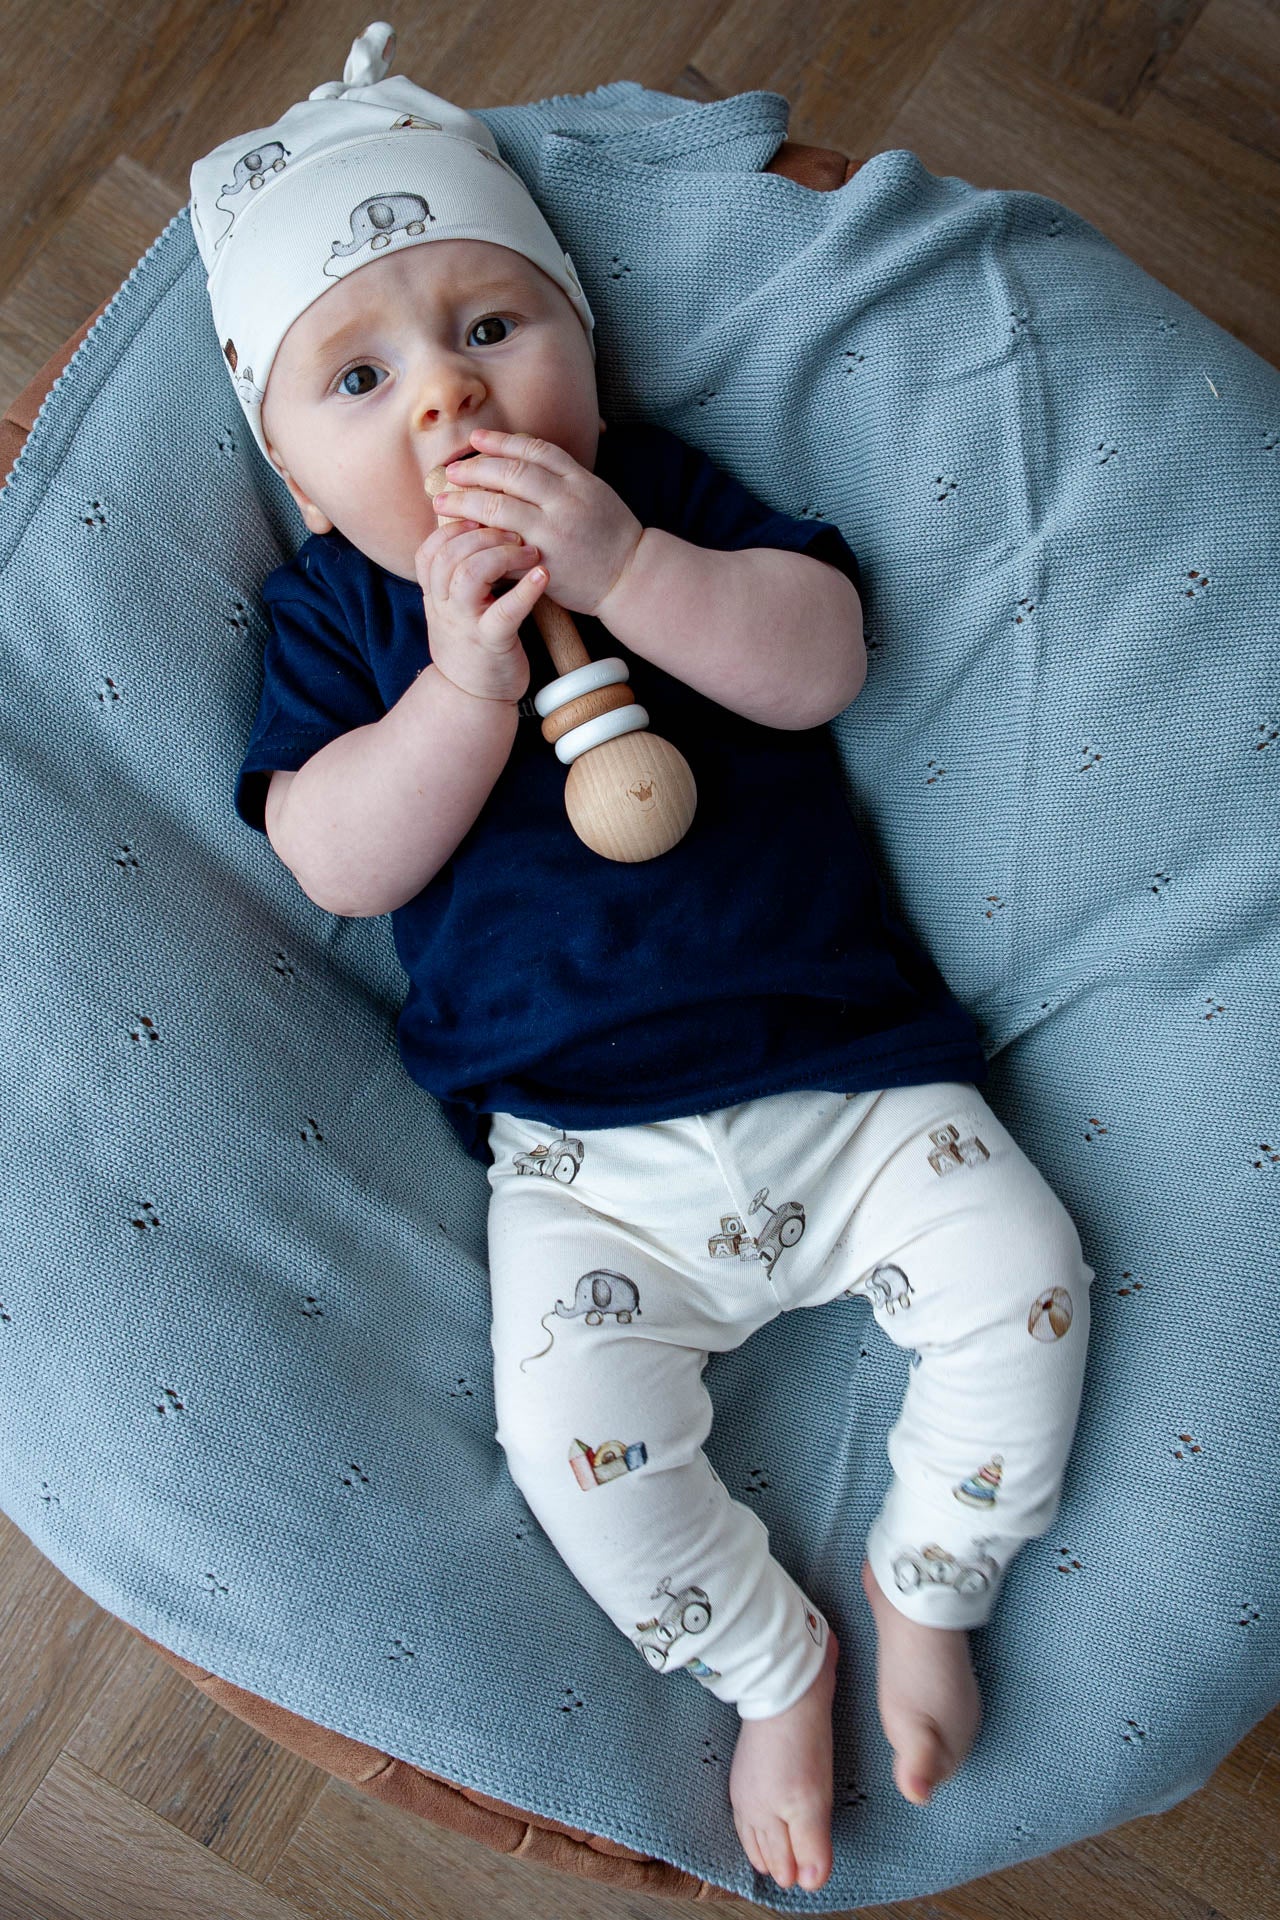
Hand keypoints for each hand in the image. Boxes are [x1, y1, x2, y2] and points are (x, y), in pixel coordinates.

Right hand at [414, 512, 544, 705]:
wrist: (473, 697)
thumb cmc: (472, 643)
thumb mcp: (455, 607)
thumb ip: (458, 573)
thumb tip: (475, 530)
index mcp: (435, 594)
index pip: (430, 548)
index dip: (454, 527)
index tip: (482, 518)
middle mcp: (444, 606)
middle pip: (449, 554)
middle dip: (483, 534)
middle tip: (516, 532)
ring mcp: (465, 624)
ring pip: (469, 574)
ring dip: (502, 554)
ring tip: (529, 553)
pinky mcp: (491, 642)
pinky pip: (504, 610)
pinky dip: (525, 590)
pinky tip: (542, 576)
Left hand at [428, 428, 643, 617]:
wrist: (630, 576)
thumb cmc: (610, 535)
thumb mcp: (594, 493)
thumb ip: (562, 477)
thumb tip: (520, 459)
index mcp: (579, 478)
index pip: (533, 449)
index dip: (500, 441)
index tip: (475, 439)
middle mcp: (566, 499)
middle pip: (511, 472)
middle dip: (475, 468)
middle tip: (449, 471)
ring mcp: (554, 530)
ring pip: (500, 505)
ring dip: (466, 500)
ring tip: (444, 501)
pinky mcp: (543, 560)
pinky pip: (503, 543)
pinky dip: (479, 536)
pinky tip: (462, 532)